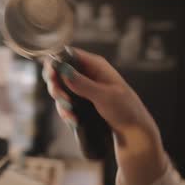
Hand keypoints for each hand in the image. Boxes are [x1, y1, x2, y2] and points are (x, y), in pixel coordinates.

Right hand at [43, 48, 168, 184]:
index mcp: (95, 65)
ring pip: (60, 90)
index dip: (56, 62)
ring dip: (61, 102)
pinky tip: (73, 120)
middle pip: (59, 73)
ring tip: (71, 115)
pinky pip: (65, 104)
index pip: (68, 54)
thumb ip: (83, 84)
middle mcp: (87, 74)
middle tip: (62, 99)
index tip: (52, 76)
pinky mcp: (81, 103)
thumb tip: (62, 70)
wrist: (133, 131)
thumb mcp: (104, 96)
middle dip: (56, 87)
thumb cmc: (126, 109)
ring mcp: (82, 89)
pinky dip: (66, 112)